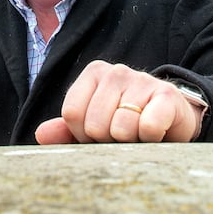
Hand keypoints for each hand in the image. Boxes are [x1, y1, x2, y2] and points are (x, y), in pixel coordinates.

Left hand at [34, 60, 203, 144]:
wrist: (172, 121)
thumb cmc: (126, 124)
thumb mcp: (93, 127)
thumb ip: (65, 131)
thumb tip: (41, 134)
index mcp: (94, 74)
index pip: (72, 113)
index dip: (83, 134)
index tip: (98, 133)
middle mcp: (116, 71)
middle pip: (94, 124)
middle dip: (107, 140)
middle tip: (121, 135)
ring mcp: (142, 80)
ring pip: (120, 128)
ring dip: (130, 142)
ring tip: (138, 134)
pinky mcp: (167, 95)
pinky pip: (147, 127)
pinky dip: (150, 139)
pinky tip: (155, 132)